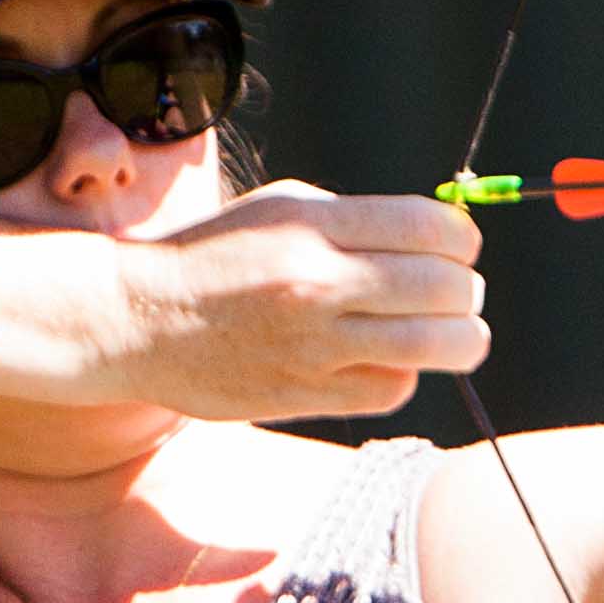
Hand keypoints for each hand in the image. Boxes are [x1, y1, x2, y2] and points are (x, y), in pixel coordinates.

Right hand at [50, 180, 491, 422]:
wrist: (137, 321)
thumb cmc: (216, 255)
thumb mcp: (279, 209)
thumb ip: (355, 220)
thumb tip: (436, 237)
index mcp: (311, 225)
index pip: (431, 227)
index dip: (463, 239)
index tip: (459, 249)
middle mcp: (317, 283)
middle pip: (446, 288)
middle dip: (466, 290)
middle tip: (458, 293)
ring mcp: (314, 344)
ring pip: (436, 346)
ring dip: (460, 338)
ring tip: (453, 332)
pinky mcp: (306, 394)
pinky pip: (393, 388)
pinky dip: (404, 374)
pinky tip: (385, 359)